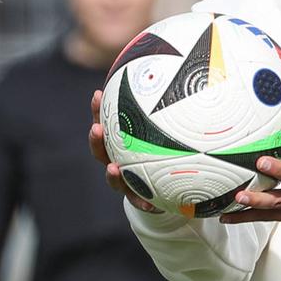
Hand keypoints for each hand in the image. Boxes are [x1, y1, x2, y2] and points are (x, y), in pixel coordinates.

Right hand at [90, 90, 160, 213]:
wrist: (170, 187)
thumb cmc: (168, 152)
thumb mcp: (171, 129)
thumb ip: (172, 108)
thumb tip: (184, 76)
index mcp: (121, 142)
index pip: (105, 123)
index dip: (99, 111)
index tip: (98, 95)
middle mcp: (118, 160)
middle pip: (100, 150)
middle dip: (96, 139)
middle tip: (97, 129)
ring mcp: (126, 181)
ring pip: (113, 178)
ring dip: (111, 174)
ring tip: (113, 168)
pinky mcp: (139, 199)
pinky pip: (139, 202)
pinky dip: (143, 203)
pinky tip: (150, 204)